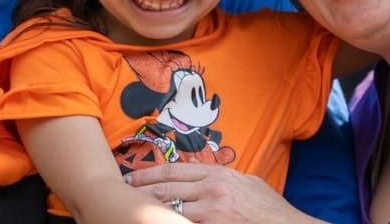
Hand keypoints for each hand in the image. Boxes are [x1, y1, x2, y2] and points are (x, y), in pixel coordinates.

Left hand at [123, 163, 315, 223]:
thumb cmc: (270, 210)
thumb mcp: (248, 183)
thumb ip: (223, 178)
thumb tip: (205, 177)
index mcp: (218, 174)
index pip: (173, 170)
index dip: (148, 173)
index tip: (131, 177)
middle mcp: (212, 189)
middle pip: (164, 189)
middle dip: (139, 191)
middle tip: (119, 193)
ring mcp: (212, 211)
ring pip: (168, 209)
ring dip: (147, 211)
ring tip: (128, 211)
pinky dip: (167, 223)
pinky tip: (153, 223)